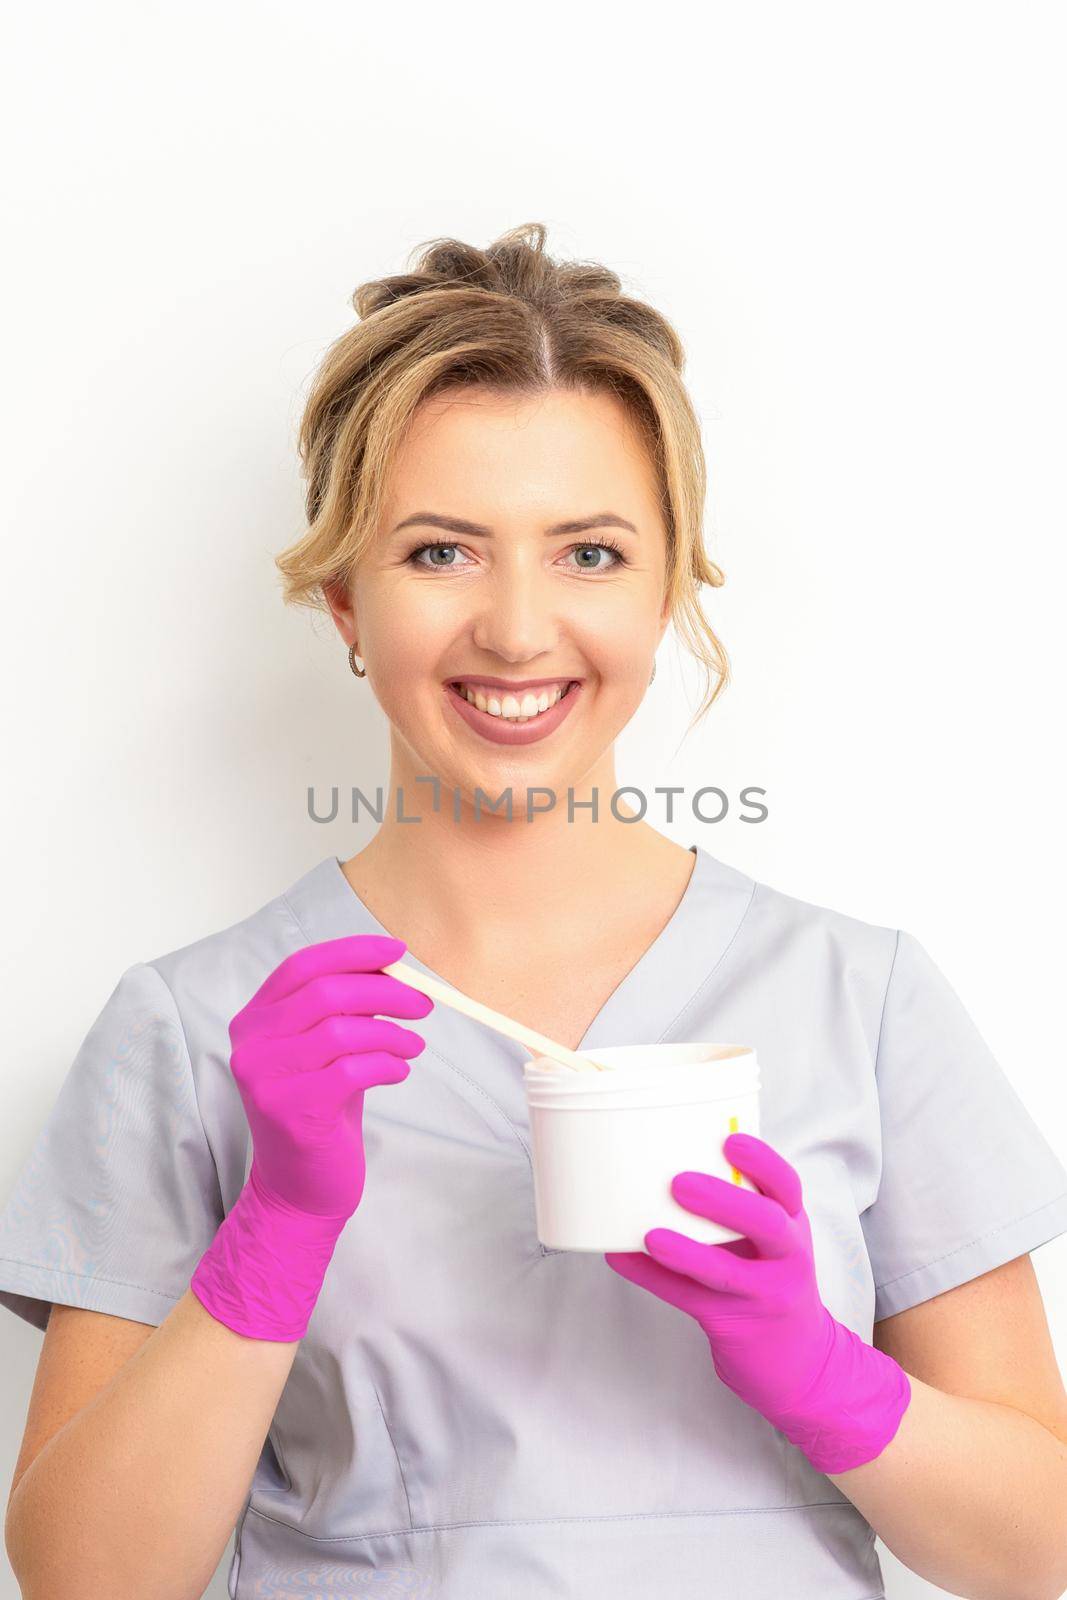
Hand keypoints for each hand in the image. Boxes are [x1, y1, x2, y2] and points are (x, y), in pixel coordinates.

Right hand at [191, 934, 432, 1341]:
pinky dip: (386, 1064)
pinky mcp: (291, 1109)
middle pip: (326, 992)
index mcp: (255, 1020)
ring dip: (391, 1032)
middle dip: (385, 991)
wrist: (298, 1189)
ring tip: (413, 1045)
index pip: (302, 966)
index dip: (352, 952)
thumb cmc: (318, 1112)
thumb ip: (343, 1011)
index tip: (396, 953)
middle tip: (422, 1005)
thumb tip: (392, 969)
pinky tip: (398, 1071)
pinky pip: (352, 1070)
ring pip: (341, 1030)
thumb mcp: (324, 1052)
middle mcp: (251, 1044)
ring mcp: (265, 1078)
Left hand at [604, 1132, 910, 1472]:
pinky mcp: (736, 1325)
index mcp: (791, 1224)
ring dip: (687, 1253)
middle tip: (680, 1182)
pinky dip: (652, 1278)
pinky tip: (621, 1257)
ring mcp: (764, 1295)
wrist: (801, 1362)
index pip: (787, 1186)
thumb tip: (664, 1158)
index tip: (732, 1141)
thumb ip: (735, 1205)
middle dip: (726, 1201)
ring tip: (650, 1235)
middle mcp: (787, 1258)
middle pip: (768, 1224)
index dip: (763, 1162)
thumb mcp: (769, 1241)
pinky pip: (690, 1301)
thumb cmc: (771, 1282)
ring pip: (728, 1273)